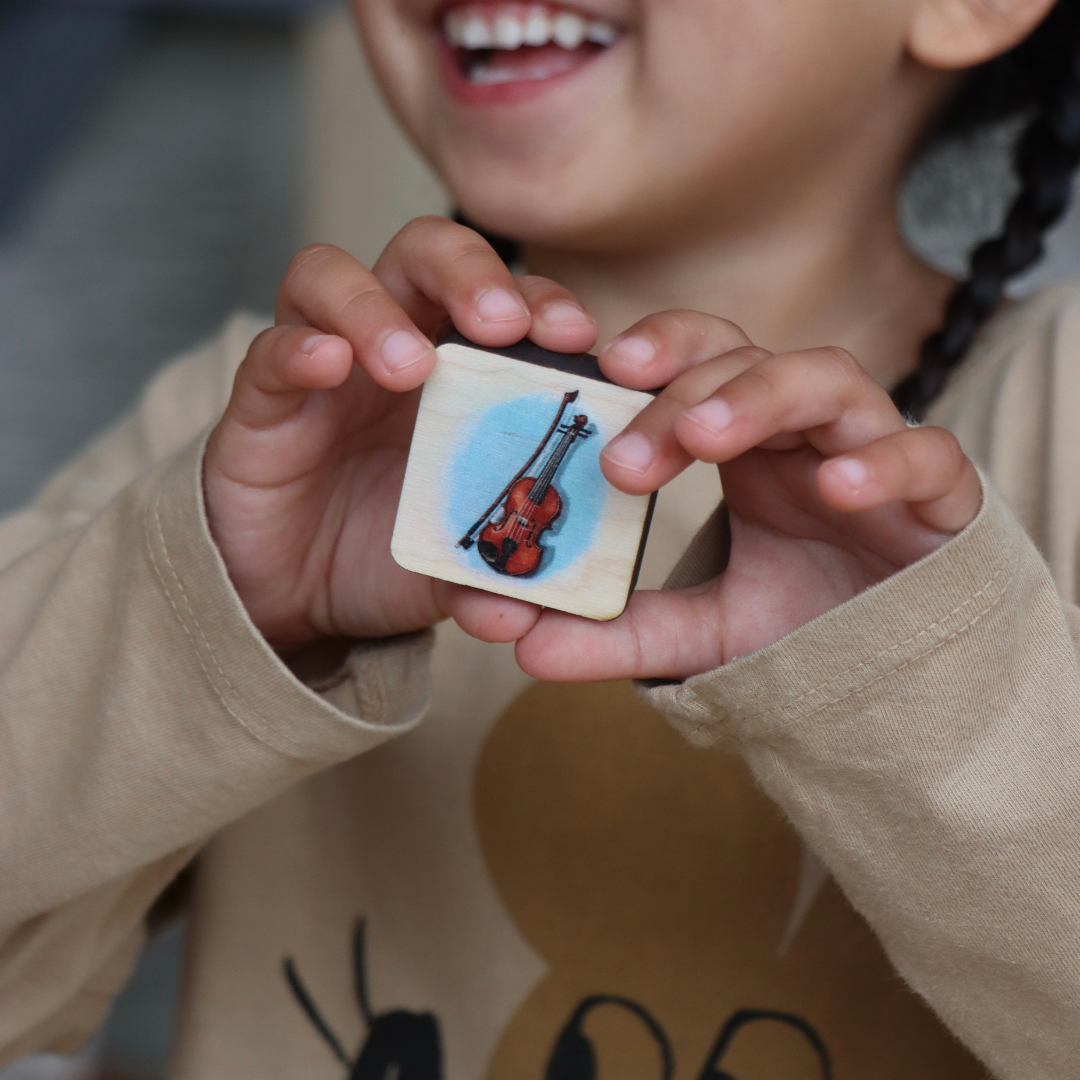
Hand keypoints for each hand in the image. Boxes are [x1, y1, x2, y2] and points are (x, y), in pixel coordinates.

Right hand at [204, 218, 597, 652]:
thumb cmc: (386, 553)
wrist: (293, 594)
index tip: (574, 338)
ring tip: (411, 367)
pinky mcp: (261, 402)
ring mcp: (323, 369)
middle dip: (468, 272)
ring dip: (375, 308)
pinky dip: (299, 349)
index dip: (542, 302)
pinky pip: (269, 353)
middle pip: (422, 254)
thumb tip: (525, 614)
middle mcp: (392, 349)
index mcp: (460, 374)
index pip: (504, 301)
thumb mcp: (453, 568)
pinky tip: (328, 364)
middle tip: (500, 323)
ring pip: (331, 277)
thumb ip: (490, 581)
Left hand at [460, 311, 981, 680]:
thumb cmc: (806, 622)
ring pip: (827, 380)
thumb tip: (523, 644)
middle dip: (684, 390)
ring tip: (702, 441)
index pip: (695, 364)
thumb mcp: (701, 632)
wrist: (904, 667)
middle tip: (625, 454)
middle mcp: (803, 431)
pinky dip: (884, 461)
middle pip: (747, 360)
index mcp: (745, 443)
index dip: (653, 352)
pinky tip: (837, 488)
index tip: (598, 371)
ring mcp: (872, 450)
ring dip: (759, 398)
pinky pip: (927, 454)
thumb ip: (619, 631)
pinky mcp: (940, 495)